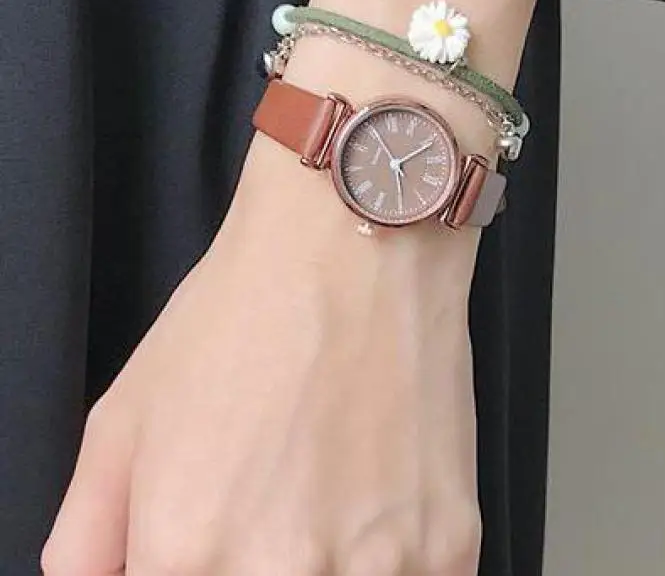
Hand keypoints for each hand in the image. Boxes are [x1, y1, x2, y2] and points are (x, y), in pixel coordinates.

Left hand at [42, 135, 482, 575]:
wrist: (355, 249)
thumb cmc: (243, 314)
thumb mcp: (127, 412)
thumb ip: (87, 533)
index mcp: (186, 550)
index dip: (192, 567)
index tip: (214, 535)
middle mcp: (281, 573)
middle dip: (256, 564)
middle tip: (269, 505)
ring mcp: (377, 565)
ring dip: (329, 564)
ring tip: (327, 496)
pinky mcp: (449, 542)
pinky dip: (389, 556)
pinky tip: (377, 495)